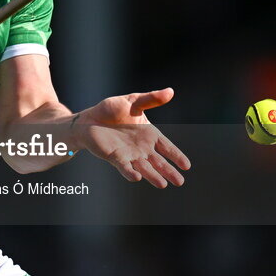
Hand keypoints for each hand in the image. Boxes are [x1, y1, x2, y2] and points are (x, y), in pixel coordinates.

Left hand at [75, 88, 189, 187]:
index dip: (176, 156)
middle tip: (180, 182)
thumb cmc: (112, 110)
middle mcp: (142, 148)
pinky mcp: (115, 157)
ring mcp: (129, 154)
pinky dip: (130, 172)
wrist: (89, 118)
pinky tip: (137, 177)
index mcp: (149, 134)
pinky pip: (125, 167)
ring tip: (162, 184)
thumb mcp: (133, 101)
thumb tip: (170, 91)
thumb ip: (151, 98)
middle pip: (159, 162)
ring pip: (144, 167)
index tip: (187, 166)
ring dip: (153, 176)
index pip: (167, 147)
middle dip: (169, 171)